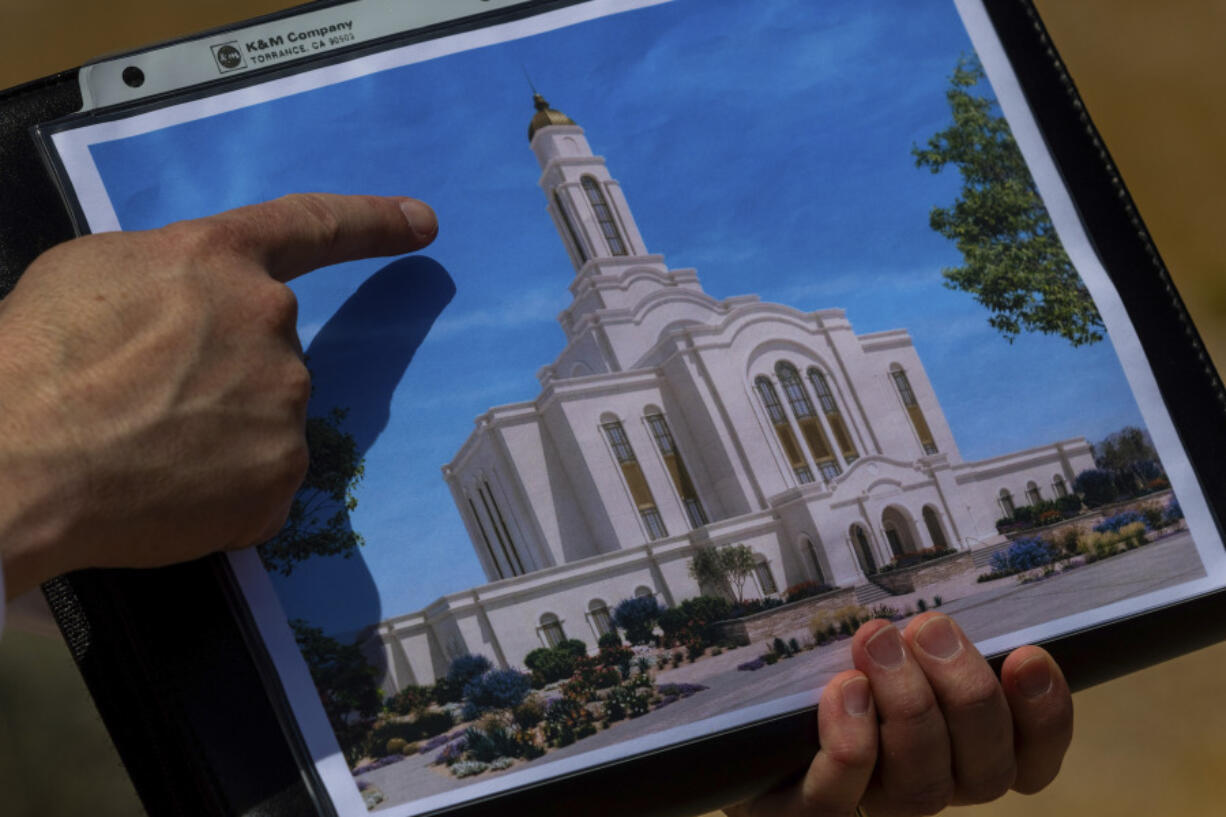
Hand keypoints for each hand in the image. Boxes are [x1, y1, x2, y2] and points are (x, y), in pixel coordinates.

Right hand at [0, 194, 437, 596]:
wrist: (11, 466)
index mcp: (219, 260)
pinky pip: (261, 479)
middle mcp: (270, 324)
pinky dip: (223, 488)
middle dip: (220, 372)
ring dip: (220, 432)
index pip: (312, 226)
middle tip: (144, 402)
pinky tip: (167, 491)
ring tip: (144, 449)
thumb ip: (167, 275)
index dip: (371, 222)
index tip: (421, 222)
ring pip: (265, 416)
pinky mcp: (280, 478)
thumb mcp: (89, 274)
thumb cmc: (30, 361)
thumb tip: (188, 302)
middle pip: (268, 348)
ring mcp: (283, 405)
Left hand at [725, 614, 1072, 816]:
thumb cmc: (811, 660)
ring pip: (920, 788)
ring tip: (877, 642)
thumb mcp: (872, 634)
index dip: (1044, 718)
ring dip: (908, 708)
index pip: (1027, 759)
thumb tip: (948, 585)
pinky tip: (843, 691)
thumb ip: (917, 627)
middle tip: (929, 628)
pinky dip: (848, 742)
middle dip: (966, 694)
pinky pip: (835, 802)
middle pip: (981, 771)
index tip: (1029, 654)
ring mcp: (864, 806)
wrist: (723, 720)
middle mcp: (921, 785)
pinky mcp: (797, 813)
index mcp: (953, 749)